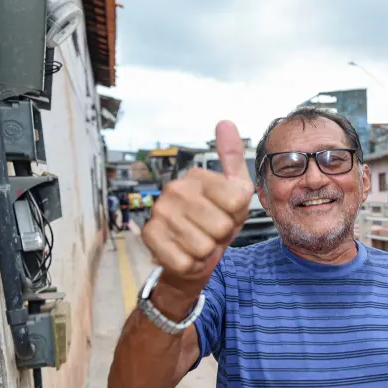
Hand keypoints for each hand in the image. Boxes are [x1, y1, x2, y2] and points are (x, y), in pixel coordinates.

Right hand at [141, 120, 253, 294]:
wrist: (192, 252)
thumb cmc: (216, 220)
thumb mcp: (234, 189)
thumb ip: (232, 158)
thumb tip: (225, 123)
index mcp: (197, 177)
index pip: (236, 201)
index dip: (237, 214)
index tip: (226, 212)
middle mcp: (175, 190)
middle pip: (221, 226)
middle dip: (222, 234)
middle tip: (212, 230)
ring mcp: (160, 212)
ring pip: (204, 246)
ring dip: (206, 250)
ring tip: (200, 240)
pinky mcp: (150, 236)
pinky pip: (186, 261)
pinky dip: (191, 263)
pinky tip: (185, 252)